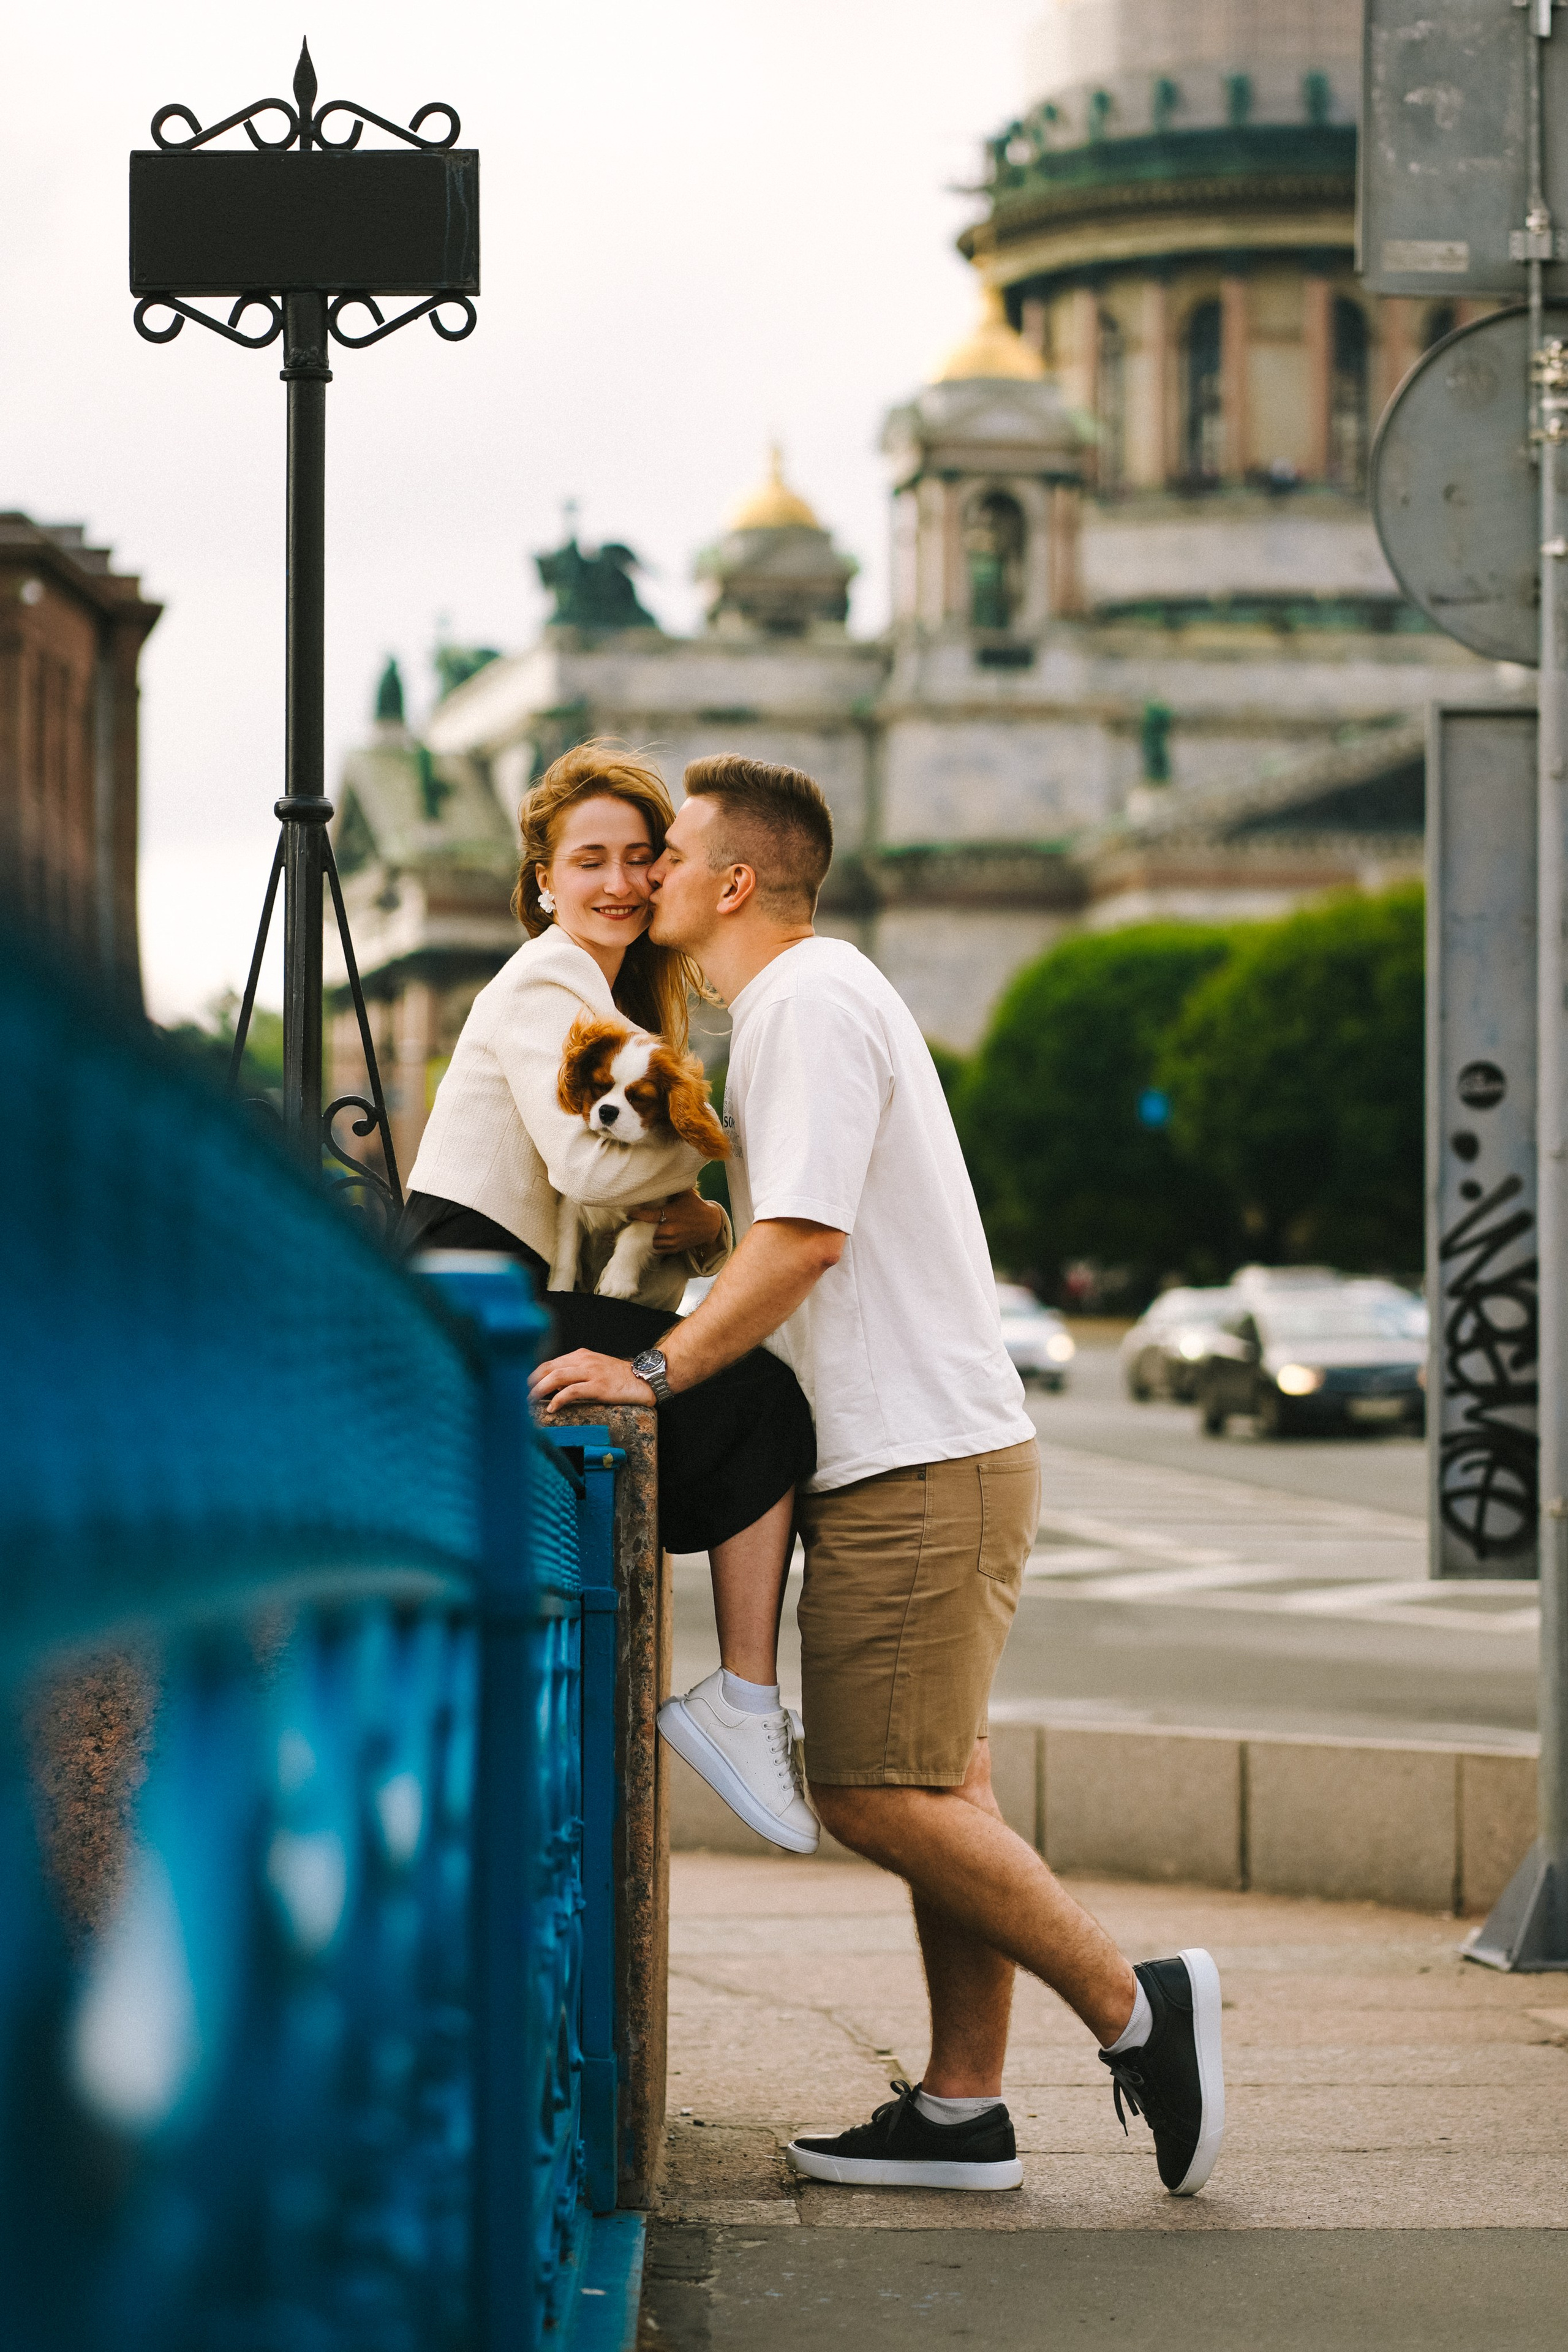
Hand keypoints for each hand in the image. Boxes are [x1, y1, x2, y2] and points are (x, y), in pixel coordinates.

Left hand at [529, 1348, 654, 1411]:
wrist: (645, 1379)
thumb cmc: (619, 1378)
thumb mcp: (595, 1370)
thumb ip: (576, 1375)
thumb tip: (555, 1388)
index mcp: (580, 1356)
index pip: (549, 1363)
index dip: (533, 1375)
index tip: (522, 1387)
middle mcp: (583, 1361)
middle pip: (548, 1368)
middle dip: (530, 1382)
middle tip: (518, 1395)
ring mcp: (591, 1372)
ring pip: (556, 1377)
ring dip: (539, 1390)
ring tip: (528, 1402)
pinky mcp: (598, 1386)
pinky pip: (572, 1391)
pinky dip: (558, 1399)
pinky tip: (551, 1408)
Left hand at [626, 1187, 723, 1253]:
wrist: (711, 1225)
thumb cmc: (696, 1207)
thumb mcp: (685, 1194)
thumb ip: (672, 1188)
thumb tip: (659, 1177)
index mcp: (671, 1214)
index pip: (648, 1216)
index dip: (637, 1215)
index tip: (630, 1213)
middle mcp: (670, 1229)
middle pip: (648, 1231)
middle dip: (645, 1227)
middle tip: (641, 1222)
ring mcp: (673, 1240)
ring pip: (653, 1242)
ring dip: (651, 1236)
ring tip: (650, 1230)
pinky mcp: (676, 1248)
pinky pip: (660, 1249)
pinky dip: (657, 1244)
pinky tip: (659, 1237)